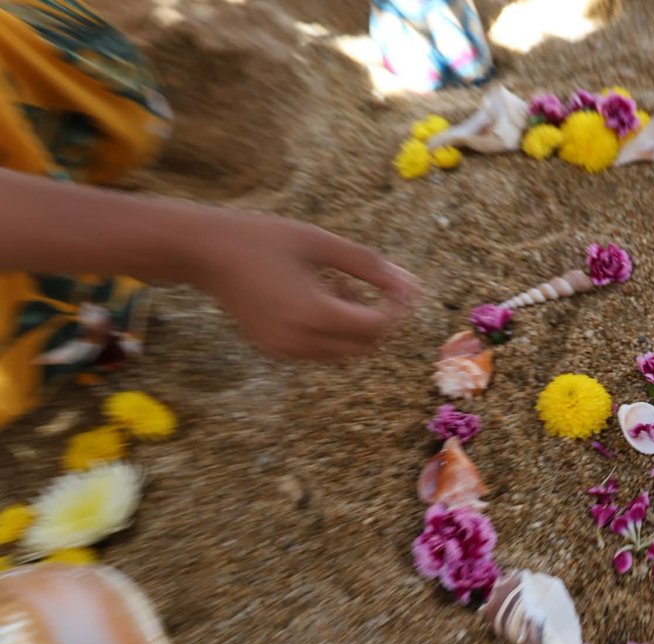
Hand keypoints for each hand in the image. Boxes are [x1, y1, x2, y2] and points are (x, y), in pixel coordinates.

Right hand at [187, 210, 419, 360]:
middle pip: (365, 346)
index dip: (397, 308)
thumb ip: (366, 264)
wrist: (203, 252)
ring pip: (344, 353)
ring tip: (339, 285)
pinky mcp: (273, 349)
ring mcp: (285, 349)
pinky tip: (317, 296)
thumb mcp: (320, 242)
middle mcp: (300, 340)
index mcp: (314, 313)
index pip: (377, 326)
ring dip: (356, 325)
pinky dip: (332, 330)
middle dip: (380, 319)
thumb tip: (408, 282)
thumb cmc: (262, 238)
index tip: (403, 285)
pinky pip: (320, 350)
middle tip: (376, 284)